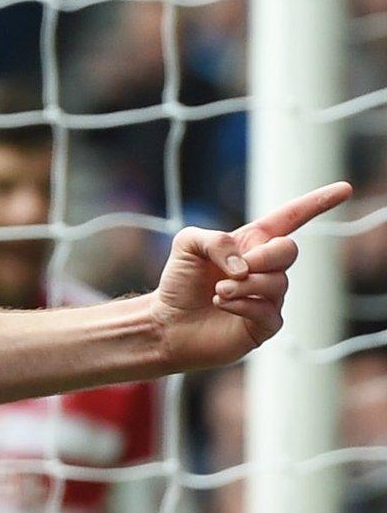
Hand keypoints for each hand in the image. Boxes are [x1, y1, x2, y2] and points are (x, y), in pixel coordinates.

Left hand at [152, 181, 351, 370]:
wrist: (168, 323)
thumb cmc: (179, 281)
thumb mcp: (187, 243)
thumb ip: (214, 239)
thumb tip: (244, 263)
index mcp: (252, 242)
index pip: (291, 218)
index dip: (317, 203)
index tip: (344, 188)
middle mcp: (266, 267)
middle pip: (289, 250)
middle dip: (264, 256)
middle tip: (235, 269)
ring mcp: (269, 296)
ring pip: (277, 283)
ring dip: (243, 284)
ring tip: (218, 290)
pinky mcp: (265, 324)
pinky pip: (269, 310)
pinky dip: (242, 304)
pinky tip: (221, 304)